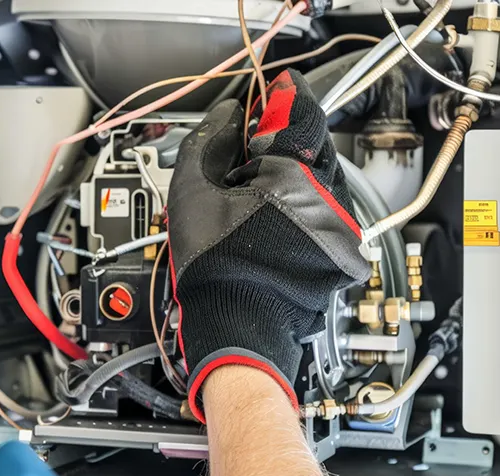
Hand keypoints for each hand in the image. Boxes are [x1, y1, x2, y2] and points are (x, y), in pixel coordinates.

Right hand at [167, 69, 369, 422]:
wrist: (238, 325)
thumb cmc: (213, 268)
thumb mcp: (192, 195)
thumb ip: (209, 142)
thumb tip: (228, 114)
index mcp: (292, 177)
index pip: (300, 112)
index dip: (282, 96)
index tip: (273, 89)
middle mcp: (328, 197)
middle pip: (312, 146)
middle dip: (283, 146)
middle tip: (249, 160)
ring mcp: (341, 225)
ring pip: (321, 178)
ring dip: (294, 176)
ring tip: (256, 202)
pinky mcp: (344, 248)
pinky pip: (326, 208)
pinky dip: (304, 205)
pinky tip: (273, 224)